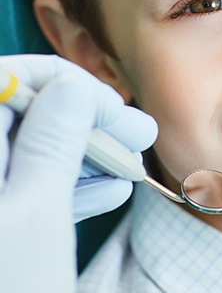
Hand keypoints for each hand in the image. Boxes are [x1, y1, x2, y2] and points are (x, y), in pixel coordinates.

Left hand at [0, 54, 156, 292]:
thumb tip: (74, 89)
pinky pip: (22, 189)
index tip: (114, 107)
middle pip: (22, 114)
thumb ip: (55, 140)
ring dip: (80, 153)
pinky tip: (108, 191)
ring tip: (132, 161)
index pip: (10, 79)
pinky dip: (64, 185)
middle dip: (83, 119)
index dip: (66, 84)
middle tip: (138, 133)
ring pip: (27, 152)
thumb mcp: (37, 214)